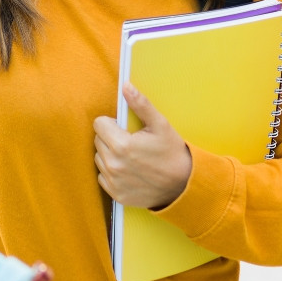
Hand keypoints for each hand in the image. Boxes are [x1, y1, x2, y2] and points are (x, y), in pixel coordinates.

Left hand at [93, 84, 193, 209]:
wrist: (183, 185)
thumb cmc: (172, 152)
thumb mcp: (160, 124)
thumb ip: (140, 104)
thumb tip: (126, 86)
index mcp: (121, 145)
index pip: (99, 124)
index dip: (112, 123)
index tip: (125, 128)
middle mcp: (113, 164)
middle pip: (98, 140)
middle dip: (111, 138)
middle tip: (131, 142)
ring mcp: (113, 181)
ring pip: (99, 158)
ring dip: (110, 154)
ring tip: (131, 156)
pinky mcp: (115, 194)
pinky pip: (103, 176)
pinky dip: (112, 172)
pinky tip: (129, 170)